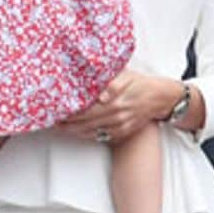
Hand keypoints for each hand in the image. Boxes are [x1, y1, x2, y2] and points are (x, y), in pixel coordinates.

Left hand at [54, 70, 181, 143]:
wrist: (160, 98)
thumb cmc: (140, 83)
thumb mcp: (126, 76)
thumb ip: (111, 83)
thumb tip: (99, 94)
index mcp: (114, 102)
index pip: (84, 110)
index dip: (68, 113)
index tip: (56, 111)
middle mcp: (115, 116)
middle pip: (84, 123)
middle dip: (66, 123)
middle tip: (52, 121)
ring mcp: (119, 126)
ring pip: (90, 132)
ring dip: (73, 131)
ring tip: (60, 127)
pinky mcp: (122, 132)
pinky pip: (100, 136)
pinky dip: (87, 134)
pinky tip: (78, 131)